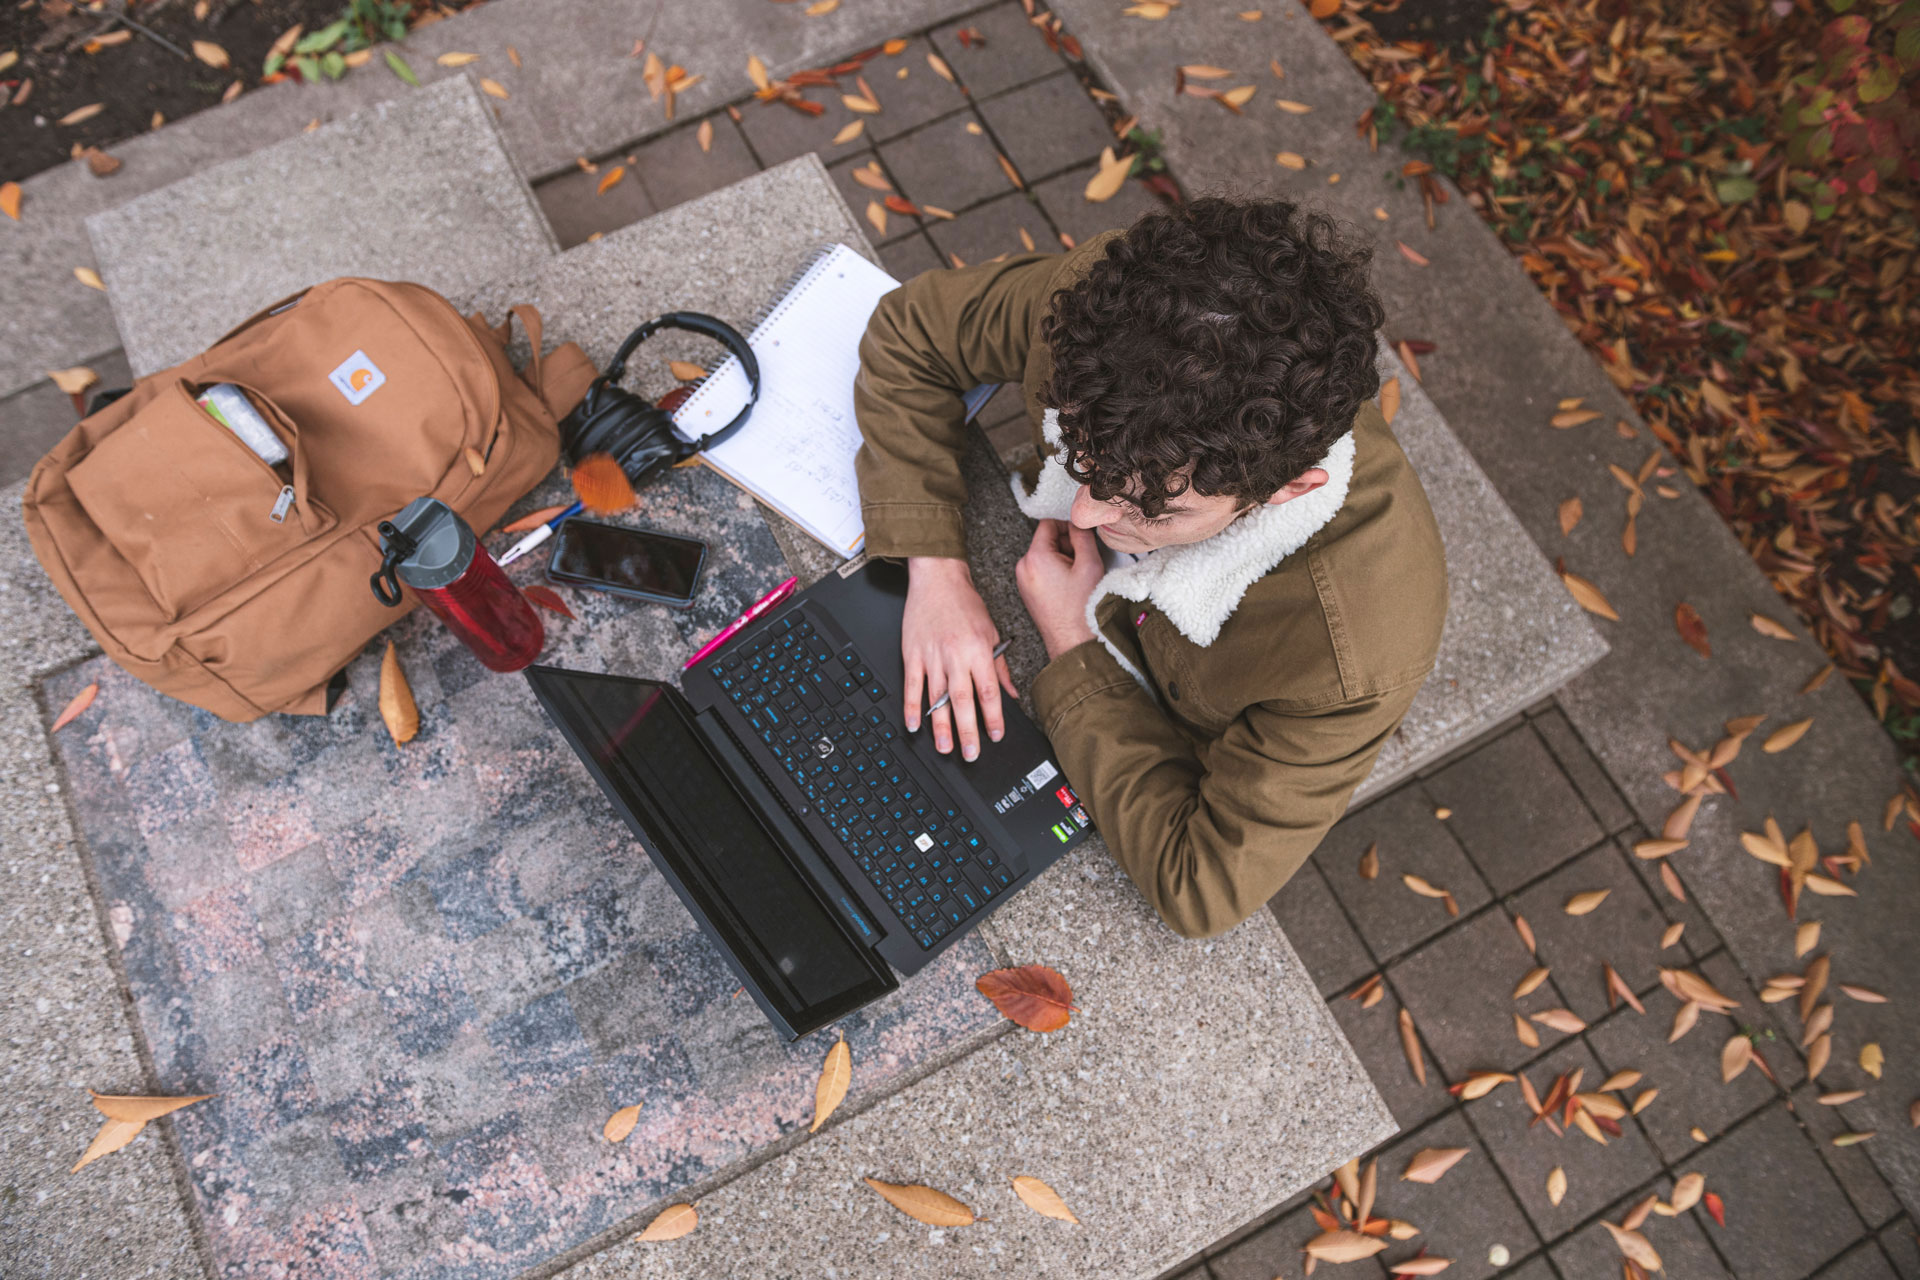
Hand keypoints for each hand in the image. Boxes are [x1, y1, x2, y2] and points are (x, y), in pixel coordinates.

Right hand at [903, 557, 1017, 759]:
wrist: (937, 577)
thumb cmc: (965, 603)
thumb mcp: (992, 632)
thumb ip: (1001, 666)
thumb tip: (1013, 694)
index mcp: (978, 650)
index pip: (988, 691)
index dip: (992, 717)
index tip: (995, 736)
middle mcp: (955, 655)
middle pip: (962, 699)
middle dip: (967, 729)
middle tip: (970, 753)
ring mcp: (931, 656)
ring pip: (936, 697)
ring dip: (940, 725)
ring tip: (945, 747)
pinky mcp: (912, 653)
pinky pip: (912, 685)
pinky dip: (912, 706)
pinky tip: (915, 724)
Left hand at [1015, 519, 1101, 658]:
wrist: (1074, 643)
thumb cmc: (1081, 609)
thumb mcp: (1089, 564)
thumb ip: (1082, 536)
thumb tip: (1078, 522)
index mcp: (1035, 557)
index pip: (1048, 523)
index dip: (1068, 526)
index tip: (1082, 538)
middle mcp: (1023, 567)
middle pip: (1046, 539)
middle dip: (1067, 545)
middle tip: (1083, 562)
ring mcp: (1023, 580)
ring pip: (1046, 555)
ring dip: (1064, 559)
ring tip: (1077, 578)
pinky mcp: (1028, 591)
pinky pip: (1042, 570)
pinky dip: (1057, 572)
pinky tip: (1070, 587)